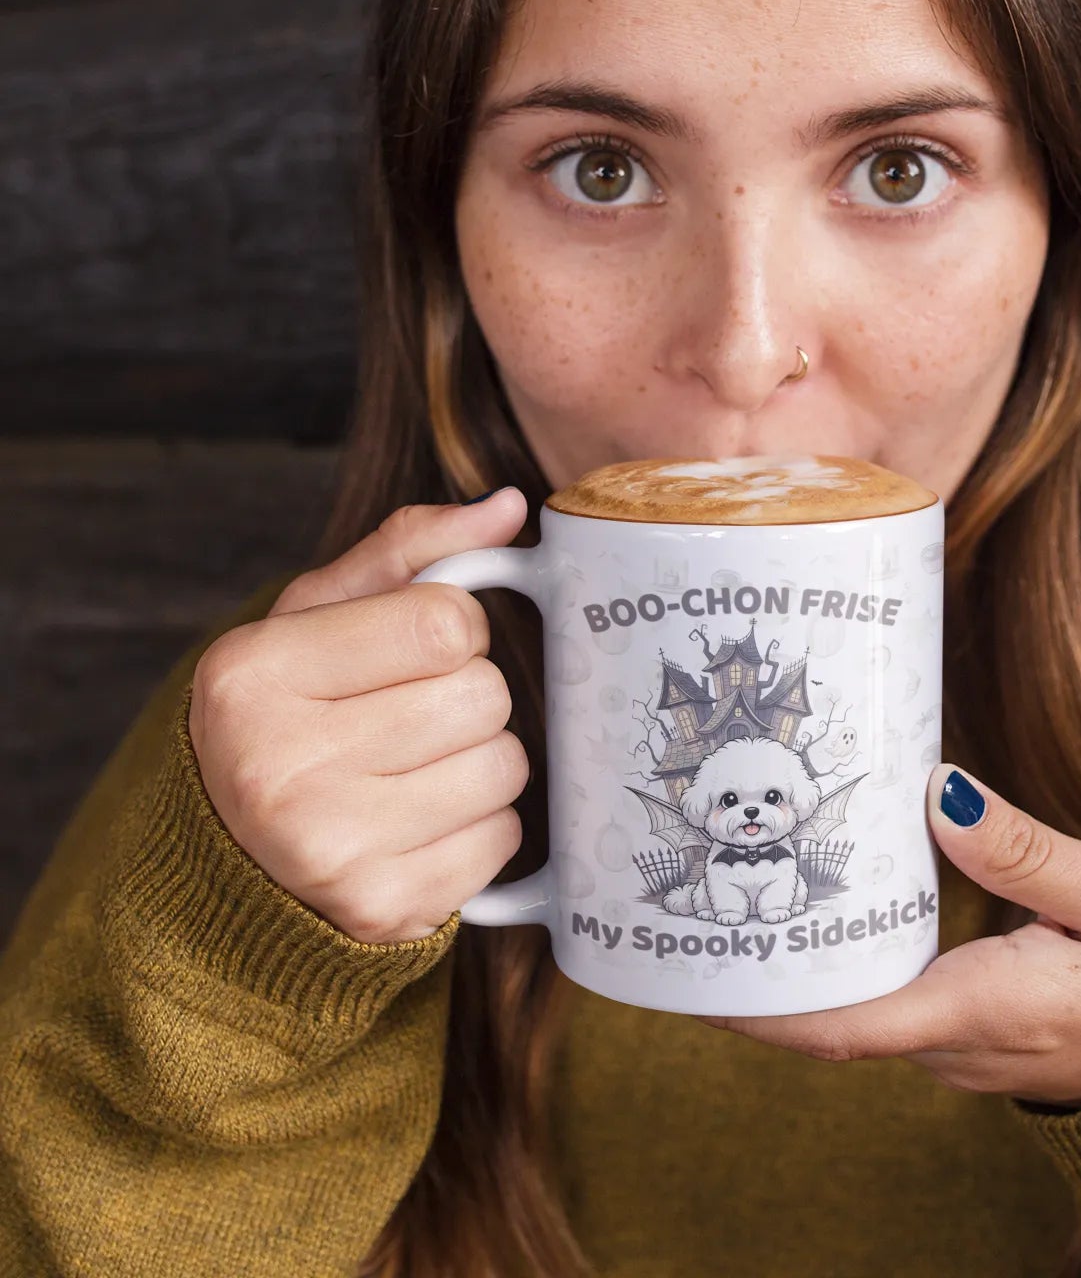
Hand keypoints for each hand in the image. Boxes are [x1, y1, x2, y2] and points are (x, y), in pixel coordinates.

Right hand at [188, 490, 531, 944]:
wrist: (236, 856)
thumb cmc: (291, 711)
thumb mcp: (319, 616)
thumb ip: (411, 550)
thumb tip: (509, 506)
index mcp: (254, 672)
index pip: (446, 622)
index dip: (455, 629)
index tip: (417, 650)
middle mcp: (278, 764)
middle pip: (483, 696)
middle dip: (469, 696)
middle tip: (412, 716)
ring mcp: (328, 849)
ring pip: (505, 767)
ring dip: (482, 760)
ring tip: (416, 769)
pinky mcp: (381, 908)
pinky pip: (503, 841)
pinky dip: (481, 827)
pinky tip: (422, 823)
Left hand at [701, 763, 1080, 1107]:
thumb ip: (1034, 856)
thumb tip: (940, 794)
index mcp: (991, 1012)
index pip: (843, 1025)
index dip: (756, 1007)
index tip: (689, 968)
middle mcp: (963, 1045)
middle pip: (834, 1014)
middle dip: (764, 964)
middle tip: (698, 886)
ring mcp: (969, 1048)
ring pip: (862, 1007)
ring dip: (806, 958)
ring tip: (749, 873)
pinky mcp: (981, 1032)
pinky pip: (896, 1001)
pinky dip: (854, 959)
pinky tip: (835, 896)